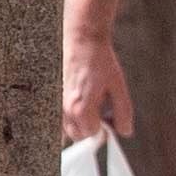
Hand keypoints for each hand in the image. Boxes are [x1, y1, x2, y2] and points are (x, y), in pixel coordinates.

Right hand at [63, 28, 133, 144]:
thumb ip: (123, 112)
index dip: (103, 129)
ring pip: (65, 127)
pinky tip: (78, 100)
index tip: (108, 120)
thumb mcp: (118, 87)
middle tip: (101, 113)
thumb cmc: (100, 61)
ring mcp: (54, 102)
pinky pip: (57, 116)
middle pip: (76, 135)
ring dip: (78, 122)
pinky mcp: (50, 96)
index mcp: (80, 108)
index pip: (91, 133)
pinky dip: (68, 115)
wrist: (82, 40)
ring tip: (89, 103)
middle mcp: (63, 108)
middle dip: (90, 128)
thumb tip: (125, 131)